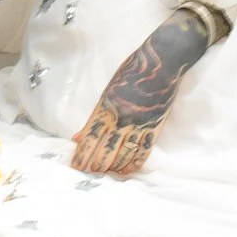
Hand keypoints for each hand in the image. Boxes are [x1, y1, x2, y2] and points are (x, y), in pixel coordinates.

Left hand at [67, 5, 223, 176]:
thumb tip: (78, 136)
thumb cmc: (132, 72)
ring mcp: (139, 125)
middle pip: (105, 150)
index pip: (90, 138)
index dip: (82, 155)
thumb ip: (95, 116)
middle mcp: (121, 119)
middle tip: (88, 173)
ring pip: (123, 153)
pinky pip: (143, 151)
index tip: (76, 166)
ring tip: (104, 173)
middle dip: (95, 164)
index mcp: (106, 108)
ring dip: (112, 166)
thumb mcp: (108, 90)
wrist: (160, 63)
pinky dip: (134, 163)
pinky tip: (126, 170)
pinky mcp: (154, 127)